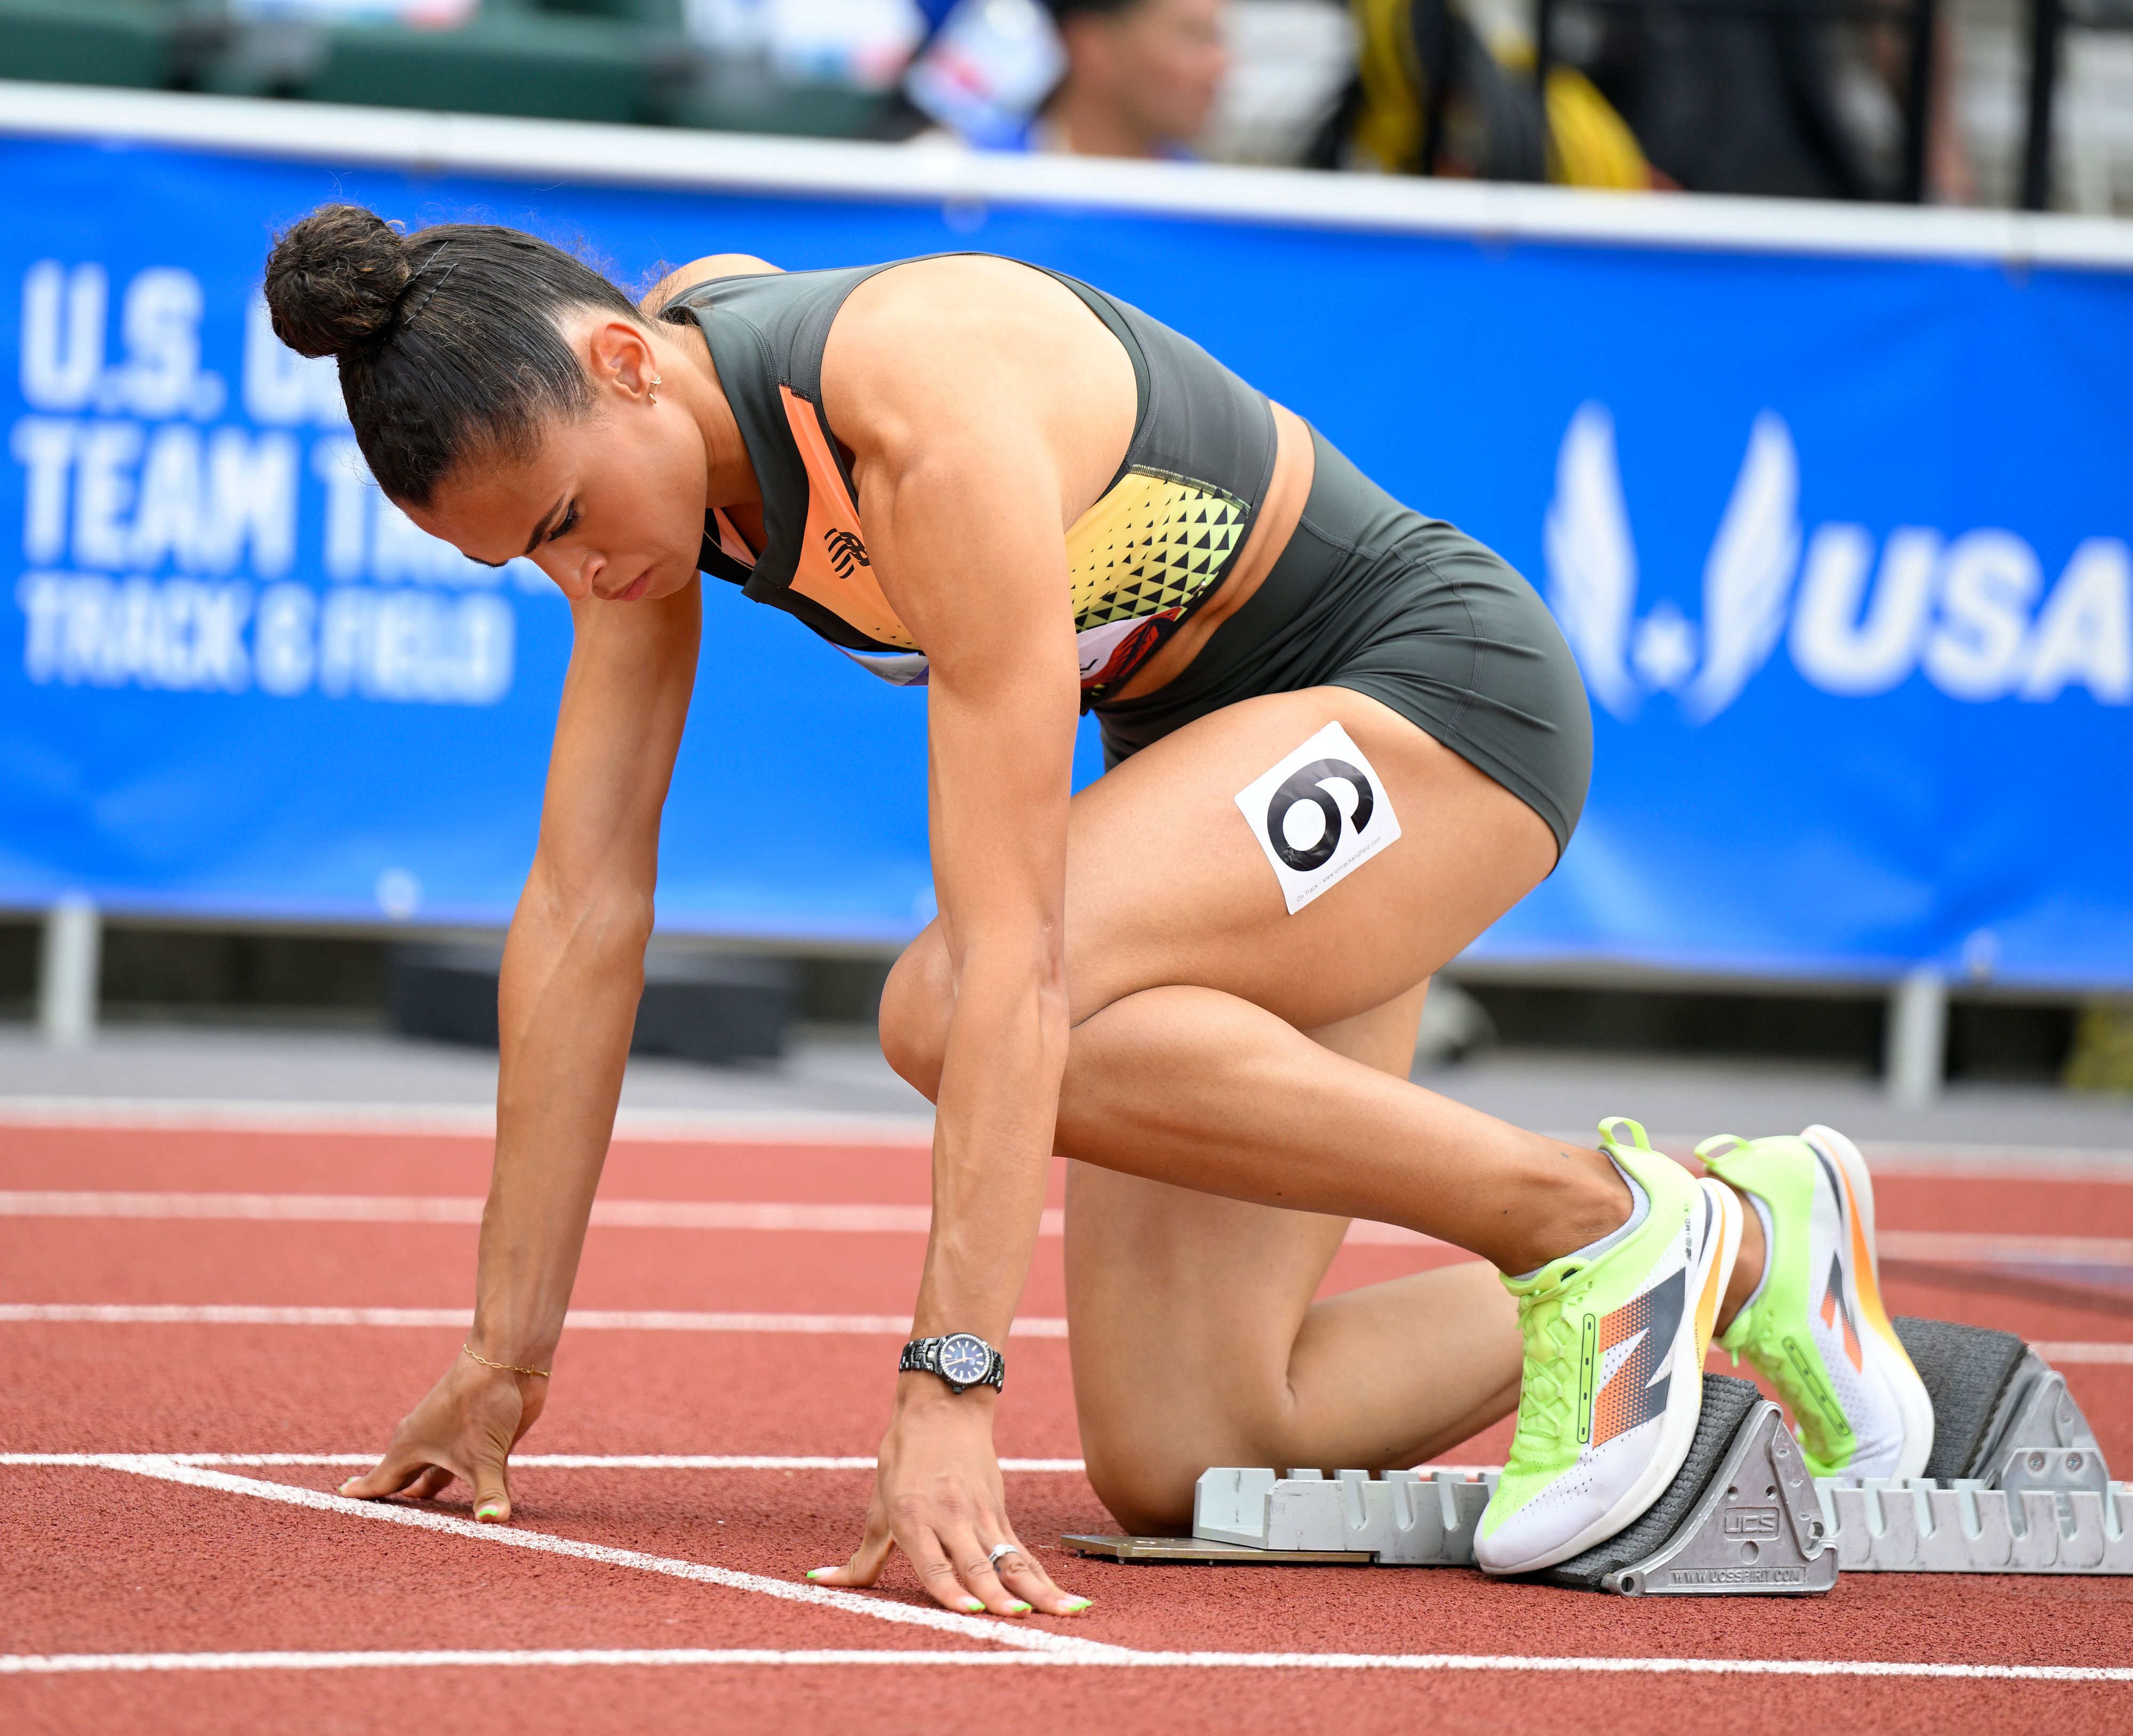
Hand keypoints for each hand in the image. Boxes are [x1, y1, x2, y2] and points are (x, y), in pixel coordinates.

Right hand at [336, 1349, 545, 1521]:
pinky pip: (480, 1471)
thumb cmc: (480, 1402)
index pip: (382, 1479)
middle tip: (386, 1522)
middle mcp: (432, 1444)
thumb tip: (493, 1521)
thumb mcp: (483, 1456)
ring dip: (439, 1494)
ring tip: (431, 1521)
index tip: (341, 1497)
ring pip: (445, 1475)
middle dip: (402, 1499)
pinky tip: (486, 1508)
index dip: (363, 1492)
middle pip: (411, 1479)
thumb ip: (489, 1492)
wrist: (508, 1357)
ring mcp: (460, 1440)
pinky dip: (481, 1489)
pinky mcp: (488, 1437)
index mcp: (412, 1447)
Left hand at [806, 1378, 1091, 1616]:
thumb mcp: (878, 1505)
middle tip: (1019, 1621)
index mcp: (914, 1517)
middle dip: (1000, 1596)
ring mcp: (981, 1515)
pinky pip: (1022, 1552)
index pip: (935, 1563)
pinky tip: (1065, 1598)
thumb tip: (818, 1582)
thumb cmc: (903, 1457)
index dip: (952, 1591)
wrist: (942, 1406)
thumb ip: (860, 1557)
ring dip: (1038, 1591)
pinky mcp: (1000, 1513)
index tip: (972, 1612)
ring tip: (1065, 1612)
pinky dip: (1043, 1577)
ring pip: (1012, 1559)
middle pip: (979, 1564)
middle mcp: (950, 1517)